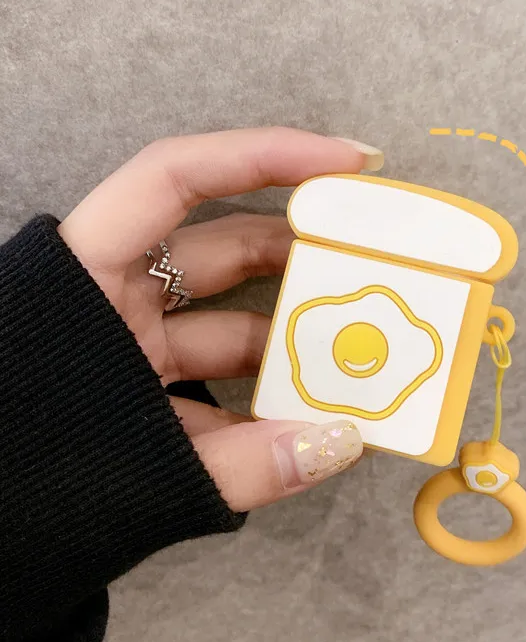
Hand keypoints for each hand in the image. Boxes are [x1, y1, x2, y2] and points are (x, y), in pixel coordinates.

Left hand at [58, 127, 383, 511]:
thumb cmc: (26, 487)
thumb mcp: (136, 467)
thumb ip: (244, 465)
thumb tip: (344, 443)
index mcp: (86, 279)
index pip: (175, 177)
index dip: (264, 154)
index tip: (348, 162)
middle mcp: (110, 296)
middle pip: (223, 246)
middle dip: (305, 254)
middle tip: (376, 263)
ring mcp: (129, 341)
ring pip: (229, 317)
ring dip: (291, 336)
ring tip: (358, 350)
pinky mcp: (144, 385)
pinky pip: (217, 376)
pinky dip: (264, 392)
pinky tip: (309, 414)